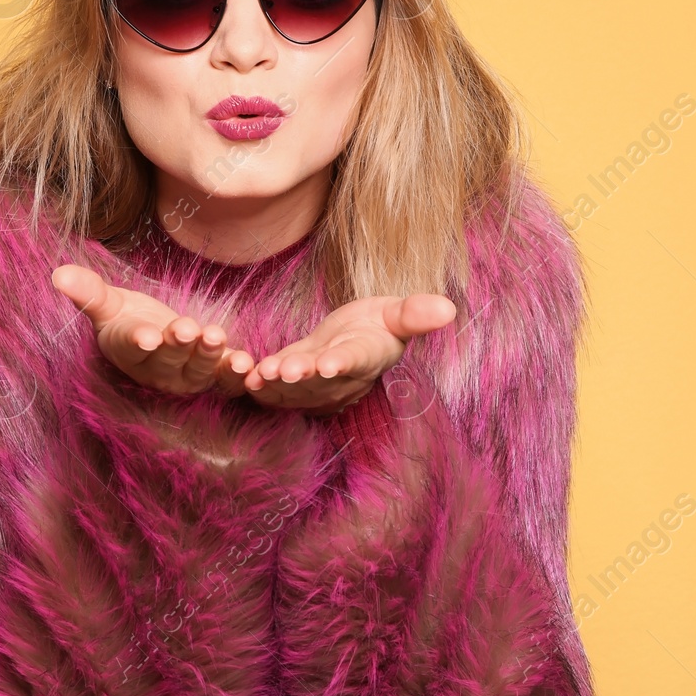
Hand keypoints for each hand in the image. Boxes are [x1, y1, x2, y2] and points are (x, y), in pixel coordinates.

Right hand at [50, 264, 254, 395]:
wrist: (154, 340)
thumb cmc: (127, 320)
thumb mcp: (108, 305)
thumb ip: (88, 292)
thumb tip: (57, 273)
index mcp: (130, 351)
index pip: (132, 346)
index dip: (139, 341)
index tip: (146, 336)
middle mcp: (158, 370)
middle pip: (169, 359)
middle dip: (179, 345)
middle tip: (188, 328)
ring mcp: (186, 375)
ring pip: (198, 369)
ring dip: (210, 355)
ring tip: (216, 335)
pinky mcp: (213, 373)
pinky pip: (225, 377)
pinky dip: (236, 372)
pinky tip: (248, 364)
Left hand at [237, 293, 456, 414]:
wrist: (359, 340)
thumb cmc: (379, 325)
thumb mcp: (398, 313)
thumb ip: (416, 312)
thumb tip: (448, 308)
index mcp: (368, 356)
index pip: (356, 360)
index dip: (343, 363)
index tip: (331, 364)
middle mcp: (342, 378)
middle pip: (320, 380)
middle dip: (301, 376)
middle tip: (282, 370)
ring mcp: (316, 384)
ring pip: (295, 388)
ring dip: (276, 384)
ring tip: (259, 375)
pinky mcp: (293, 381)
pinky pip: (278, 387)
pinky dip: (262, 385)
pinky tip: (247, 378)